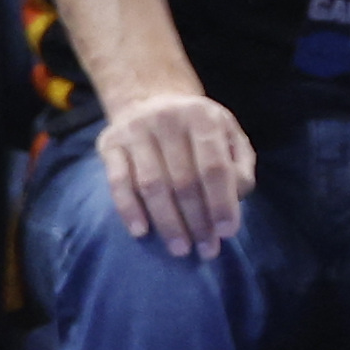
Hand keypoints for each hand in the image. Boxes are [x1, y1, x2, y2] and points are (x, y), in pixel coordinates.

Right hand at [96, 92, 253, 259]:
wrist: (151, 100)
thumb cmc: (200, 133)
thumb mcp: (230, 138)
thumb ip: (240, 167)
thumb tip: (234, 197)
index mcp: (202, 116)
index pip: (214, 167)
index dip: (221, 203)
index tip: (227, 232)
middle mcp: (167, 118)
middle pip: (183, 181)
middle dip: (197, 221)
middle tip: (206, 249)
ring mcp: (135, 129)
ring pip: (152, 185)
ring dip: (168, 222)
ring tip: (180, 249)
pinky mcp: (110, 143)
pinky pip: (118, 182)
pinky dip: (129, 209)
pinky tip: (141, 232)